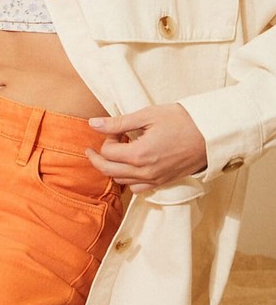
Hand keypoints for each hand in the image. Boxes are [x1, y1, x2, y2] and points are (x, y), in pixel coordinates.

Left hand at [85, 104, 206, 193]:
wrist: (212, 134)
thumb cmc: (183, 120)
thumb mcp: (148, 115)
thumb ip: (118, 122)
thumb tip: (93, 124)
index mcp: (139, 154)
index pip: (108, 153)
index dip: (106, 139)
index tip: (116, 129)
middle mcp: (145, 172)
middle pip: (109, 171)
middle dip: (99, 157)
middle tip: (99, 144)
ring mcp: (155, 180)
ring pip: (122, 181)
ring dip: (114, 167)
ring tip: (122, 150)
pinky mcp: (163, 182)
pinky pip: (138, 188)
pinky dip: (129, 178)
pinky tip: (134, 164)